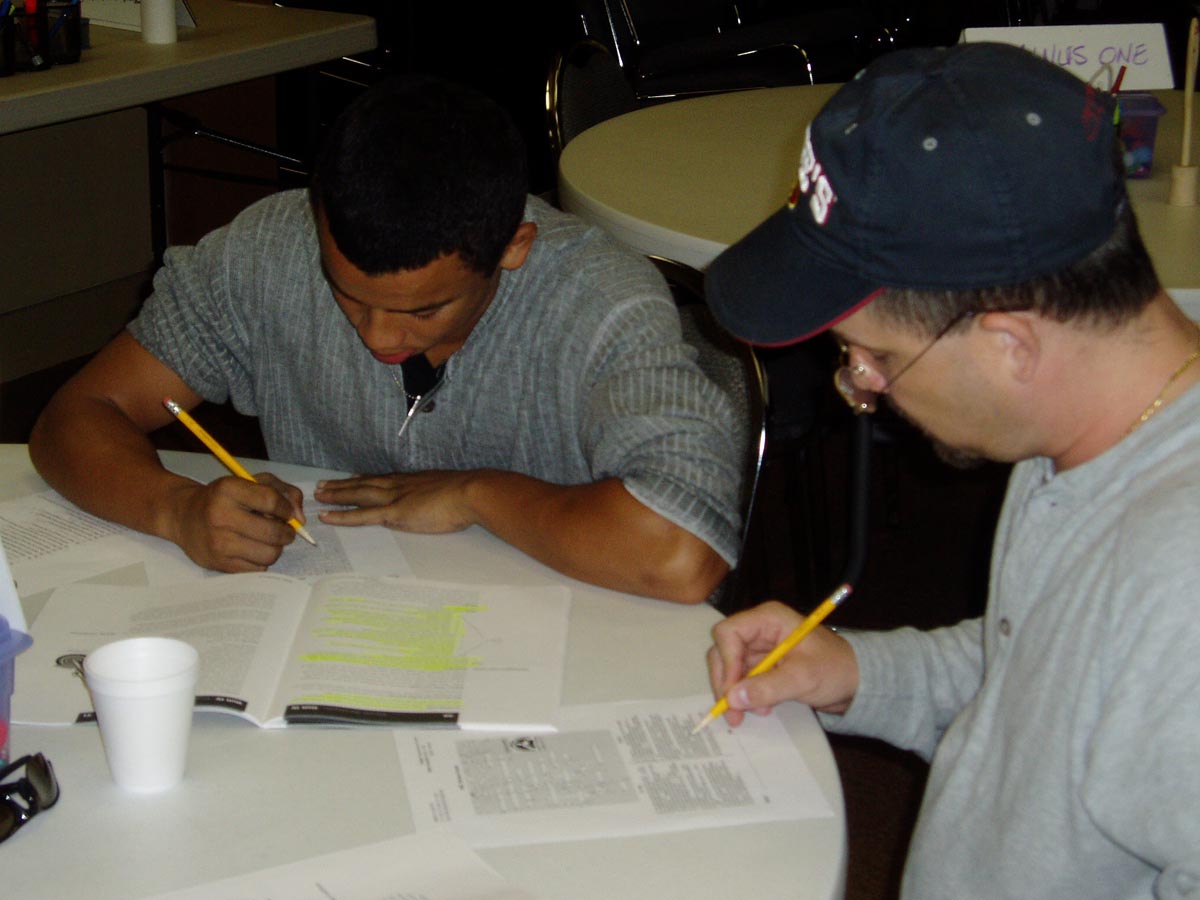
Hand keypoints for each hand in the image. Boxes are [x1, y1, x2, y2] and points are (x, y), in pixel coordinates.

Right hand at [167, 473, 302, 571]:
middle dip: (287, 533)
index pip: (271, 501)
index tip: (288, 513)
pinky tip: (253, 550)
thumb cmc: (225, 498)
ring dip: (276, 548)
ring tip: (268, 540)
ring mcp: (218, 543)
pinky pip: (258, 569)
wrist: (184, 516)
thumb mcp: (252, 482)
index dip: (287, 509)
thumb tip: (300, 518)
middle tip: (285, 530)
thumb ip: (283, 492)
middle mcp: (219, 516)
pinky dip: (262, 560)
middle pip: (273, 532)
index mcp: (228, 490)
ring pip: (269, 554)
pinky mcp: (218, 564)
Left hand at [314, 471, 476, 532]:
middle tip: (323, 485)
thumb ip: (436, 495)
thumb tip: (435, 500)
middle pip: (364, 483)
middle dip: (342, 485)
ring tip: (319, 495)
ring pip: (358, 495)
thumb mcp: (448, 490)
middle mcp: (398, 485)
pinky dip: (343, 516)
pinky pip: (362, 516)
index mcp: (412, 481)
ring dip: (336, 495)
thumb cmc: (466, 494)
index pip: (382, 479)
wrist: (471, 493)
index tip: (350, 478)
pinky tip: (327, 517)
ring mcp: (394, 498)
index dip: (363, 479)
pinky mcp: (394, 513)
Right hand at [706, 600, 858, 726]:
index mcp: (769, 619)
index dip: (726, 660)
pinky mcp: (763, 666)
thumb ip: (768, 687)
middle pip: (723, 651)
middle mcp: (760, 630)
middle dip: (727, 682)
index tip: (733, 690)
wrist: (856, 683)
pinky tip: (762, 708)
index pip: (729, 632)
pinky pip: (742, 679)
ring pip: (730, 668)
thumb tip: (733, 698)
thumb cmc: (836, 670)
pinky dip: (746, 696)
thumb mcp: (803, 678)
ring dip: (736, 693)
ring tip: (754, 712)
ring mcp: (760, 648)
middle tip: (732, 712)